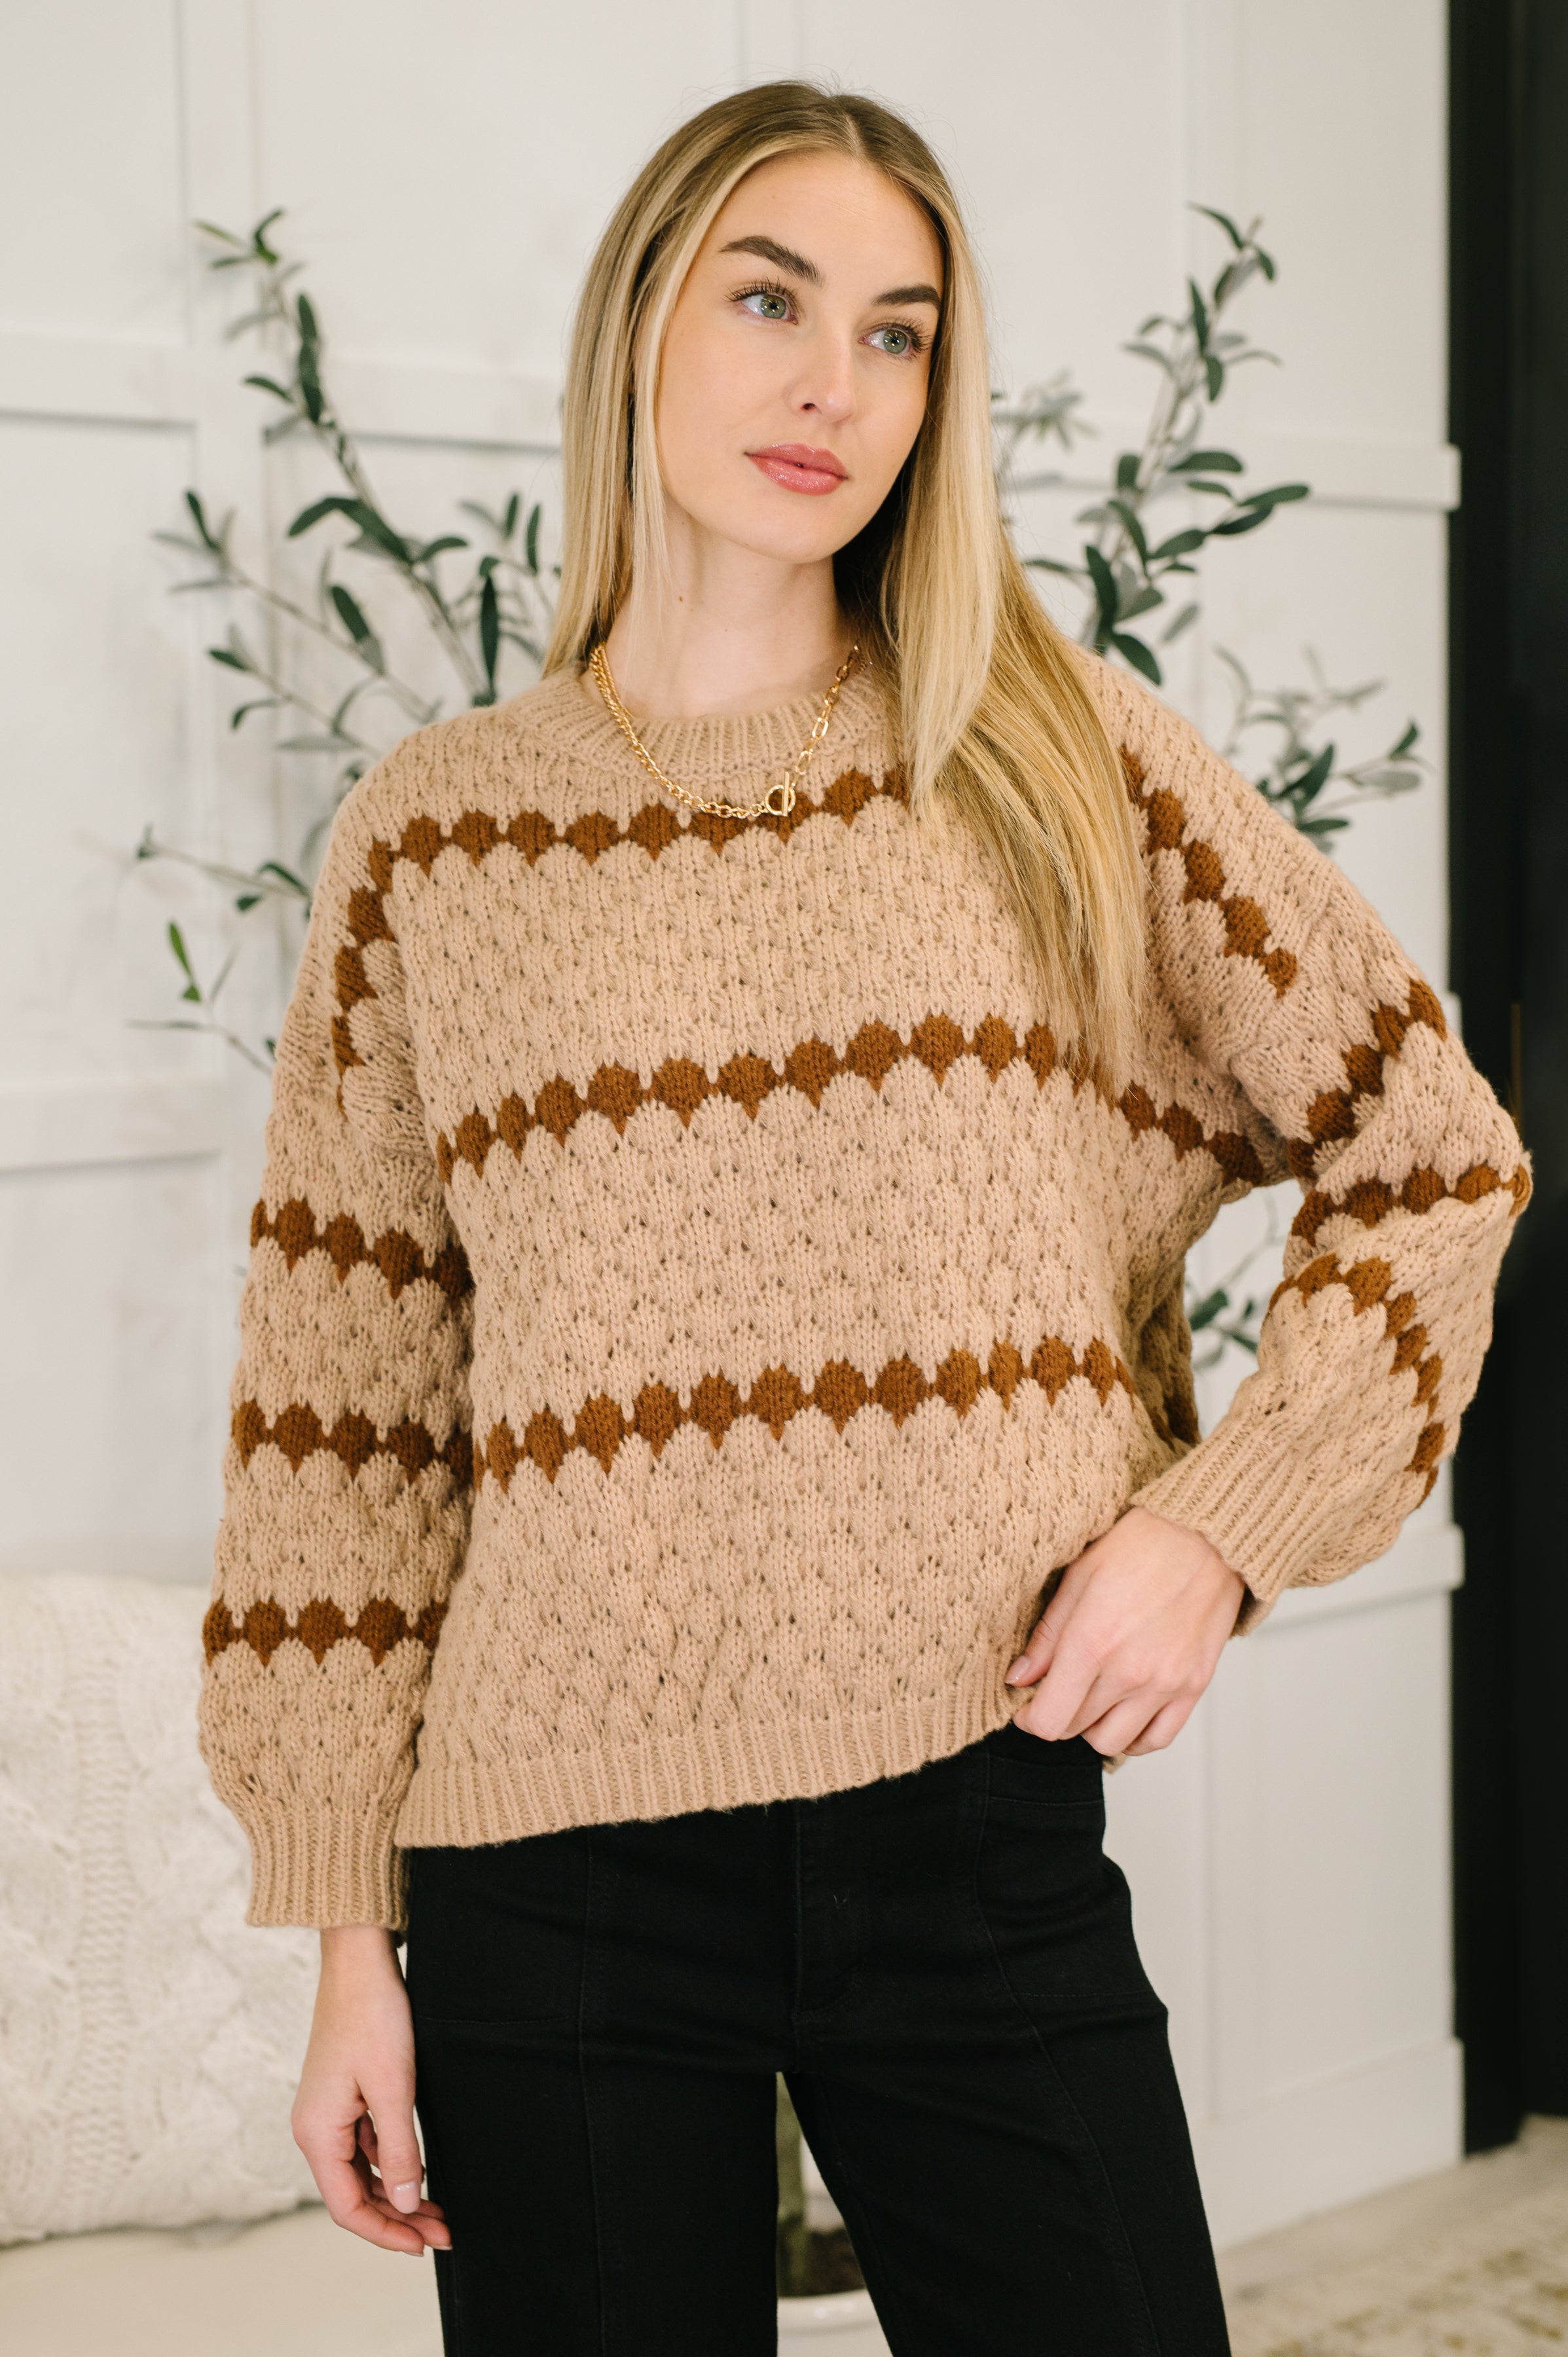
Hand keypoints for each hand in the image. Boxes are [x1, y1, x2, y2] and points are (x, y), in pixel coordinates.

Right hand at [291, 1924, 450, 2256]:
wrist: (359, 1961)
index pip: (346, 2207)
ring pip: (361, 2172)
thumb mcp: (393, 2089)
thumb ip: (397, 2152)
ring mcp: (327, 2113)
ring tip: (439, 2208)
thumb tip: (403, 2205)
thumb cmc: (373, 2017)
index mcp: (316, 2133)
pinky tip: (419, 2169)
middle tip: (444, 2231)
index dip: (385, 2233)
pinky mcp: (342, 2097)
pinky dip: (391, 2163)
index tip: (424, 2245)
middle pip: (354, 2195)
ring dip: (396, 2193)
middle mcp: (315, 2129)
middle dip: (397, 2217)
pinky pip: (364, 2146)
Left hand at [1005, 1506, 1245, 1756]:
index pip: (1049, 1719)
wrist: (1204, 1534)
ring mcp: (1165, 1684)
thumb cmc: (1141, 1544)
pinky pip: (1158, 1739)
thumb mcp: (1078, 1577)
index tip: (1027, 1704)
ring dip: (1092, 1727)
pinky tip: (1123, 1713)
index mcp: (1093, 1643)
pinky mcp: (1193, 1687)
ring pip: (1113, 1743)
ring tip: (1091, 1697)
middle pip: (1076, 1730)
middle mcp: (1130, 1672)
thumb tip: (1019, 1677)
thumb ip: (1047, 1636)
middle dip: (1057, 1713)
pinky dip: (1134, 1736)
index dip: (1030, 1718)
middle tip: (1058, 1687)